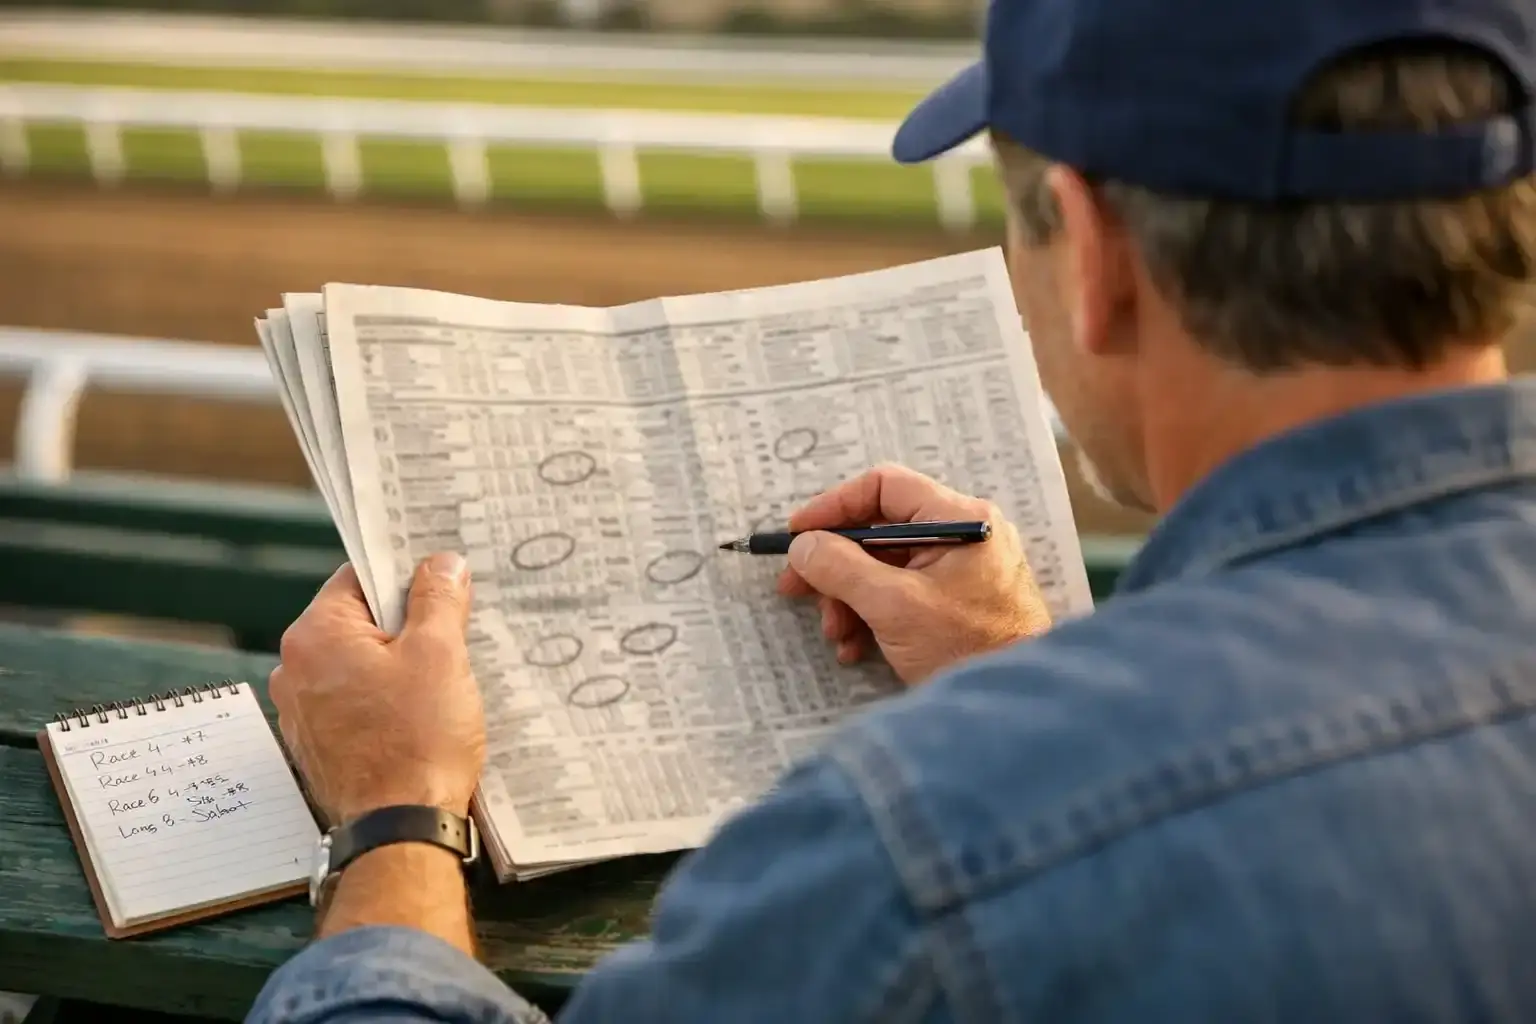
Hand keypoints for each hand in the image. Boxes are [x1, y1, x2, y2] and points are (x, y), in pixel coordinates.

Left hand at [269, 553, 484, 825]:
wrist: (402, 829)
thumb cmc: (417, 742)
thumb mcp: (440, 655)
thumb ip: (438, 599)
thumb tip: (441, 564)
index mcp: (315, 636)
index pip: (358, 577)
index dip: (405, 575)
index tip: (442, 582)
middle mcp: (294, 670)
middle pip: (358, 622)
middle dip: (406, 625)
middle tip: (453, 636)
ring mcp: (302, 712)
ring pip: (358, 664)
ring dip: (397, 665)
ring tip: (441, 682)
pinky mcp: (318, 745)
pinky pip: (354, 702)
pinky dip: (384, 700)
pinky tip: (420, 716)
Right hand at [777, 463, 1050, 684]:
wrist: (1016, 712)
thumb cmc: (968, 650)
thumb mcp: (893, 606)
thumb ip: (841, 568)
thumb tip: (803, 544)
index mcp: (959, 519)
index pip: (884, 487)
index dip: (834, 506)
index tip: (798, 535)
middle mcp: (964, 535)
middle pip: (880, 530)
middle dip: (836, 565)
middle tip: (798, 590)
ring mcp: (962, 569)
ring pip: (886, 565)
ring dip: (849, 597)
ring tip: (835, 634)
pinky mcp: (956, 601)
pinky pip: (903, 592)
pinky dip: (872, 614)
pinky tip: (855, 647)